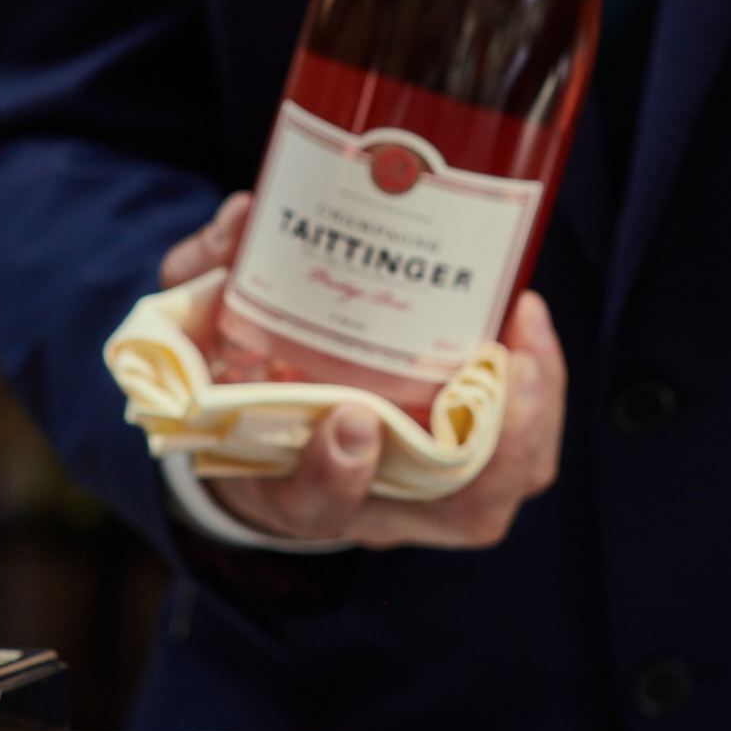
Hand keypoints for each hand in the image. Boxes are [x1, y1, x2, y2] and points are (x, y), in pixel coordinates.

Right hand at [158, 192, 567, 548]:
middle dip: (495, 448)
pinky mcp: (464, 459)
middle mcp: (369, 502)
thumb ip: (205, 275)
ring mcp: (424, 490)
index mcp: (283, 484)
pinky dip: (537, 392)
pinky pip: (520, 452)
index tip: (351, 417)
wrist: (255, 419)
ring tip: (524, 328)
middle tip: (501, 361)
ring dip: (531, 416)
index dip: (335, 474)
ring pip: (500, 486)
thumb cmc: (228, 374)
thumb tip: (242, 218)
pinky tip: (523, 318)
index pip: (314, 507)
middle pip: (457, 513)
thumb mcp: (194, 328)